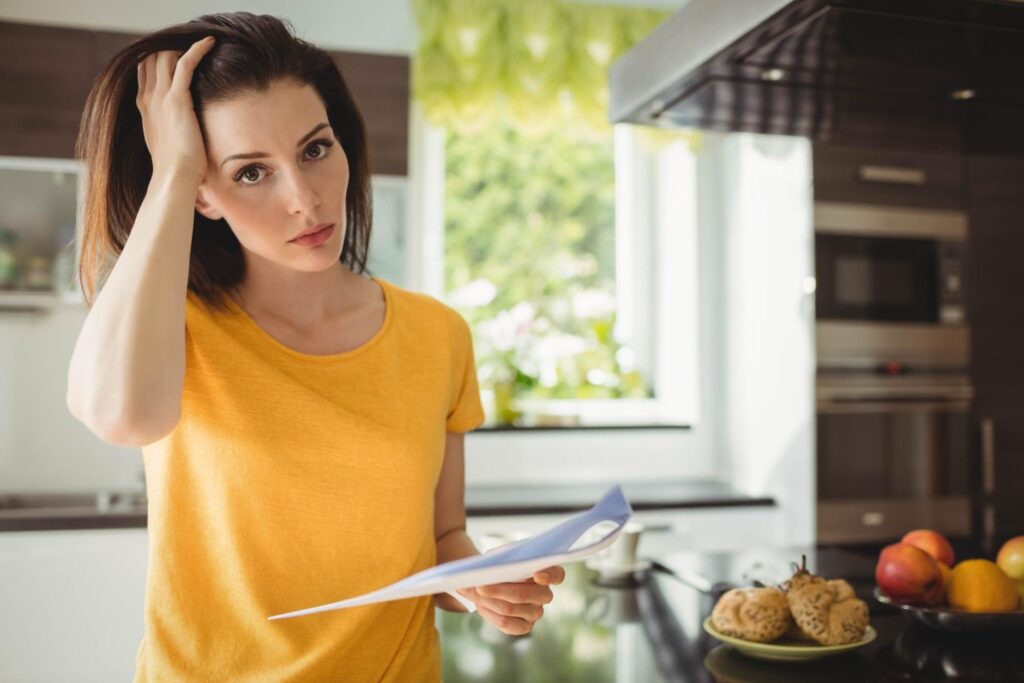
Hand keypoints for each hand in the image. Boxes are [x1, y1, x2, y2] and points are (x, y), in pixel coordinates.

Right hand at [136, 36, 216, 183]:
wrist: (174, 177)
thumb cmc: (177, 168)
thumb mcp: (167, 143)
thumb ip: (169, 128)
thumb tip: (182, 130)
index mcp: (144, 107)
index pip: (145, 70)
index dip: (159, 59)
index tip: (179, 56)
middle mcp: (148, 98)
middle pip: (152, 57)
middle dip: (171, 48)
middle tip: (194, 49)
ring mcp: (160, 97)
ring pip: (165, 55)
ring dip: (183, 46)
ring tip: (204, 45)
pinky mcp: (177, 99)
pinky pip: (185, 63)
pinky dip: (197, 49)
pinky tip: (210, 42)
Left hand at [456, 565, 565, 634]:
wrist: (494, 578)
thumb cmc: (501, 563)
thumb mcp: (502, 555)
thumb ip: (500, 559)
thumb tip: (486, 569)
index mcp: (547, 572)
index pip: (557, 575)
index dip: (549, 576)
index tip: (537, 574)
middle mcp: (545, 594)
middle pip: (524, 595)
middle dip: (498, 590)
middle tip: (479, 586)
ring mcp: (536, 612)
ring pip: (509, 609)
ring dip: (486, 601)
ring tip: (469, 591)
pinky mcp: (525, 627)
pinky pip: (505, 623)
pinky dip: (488, 612)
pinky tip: (478, 603)